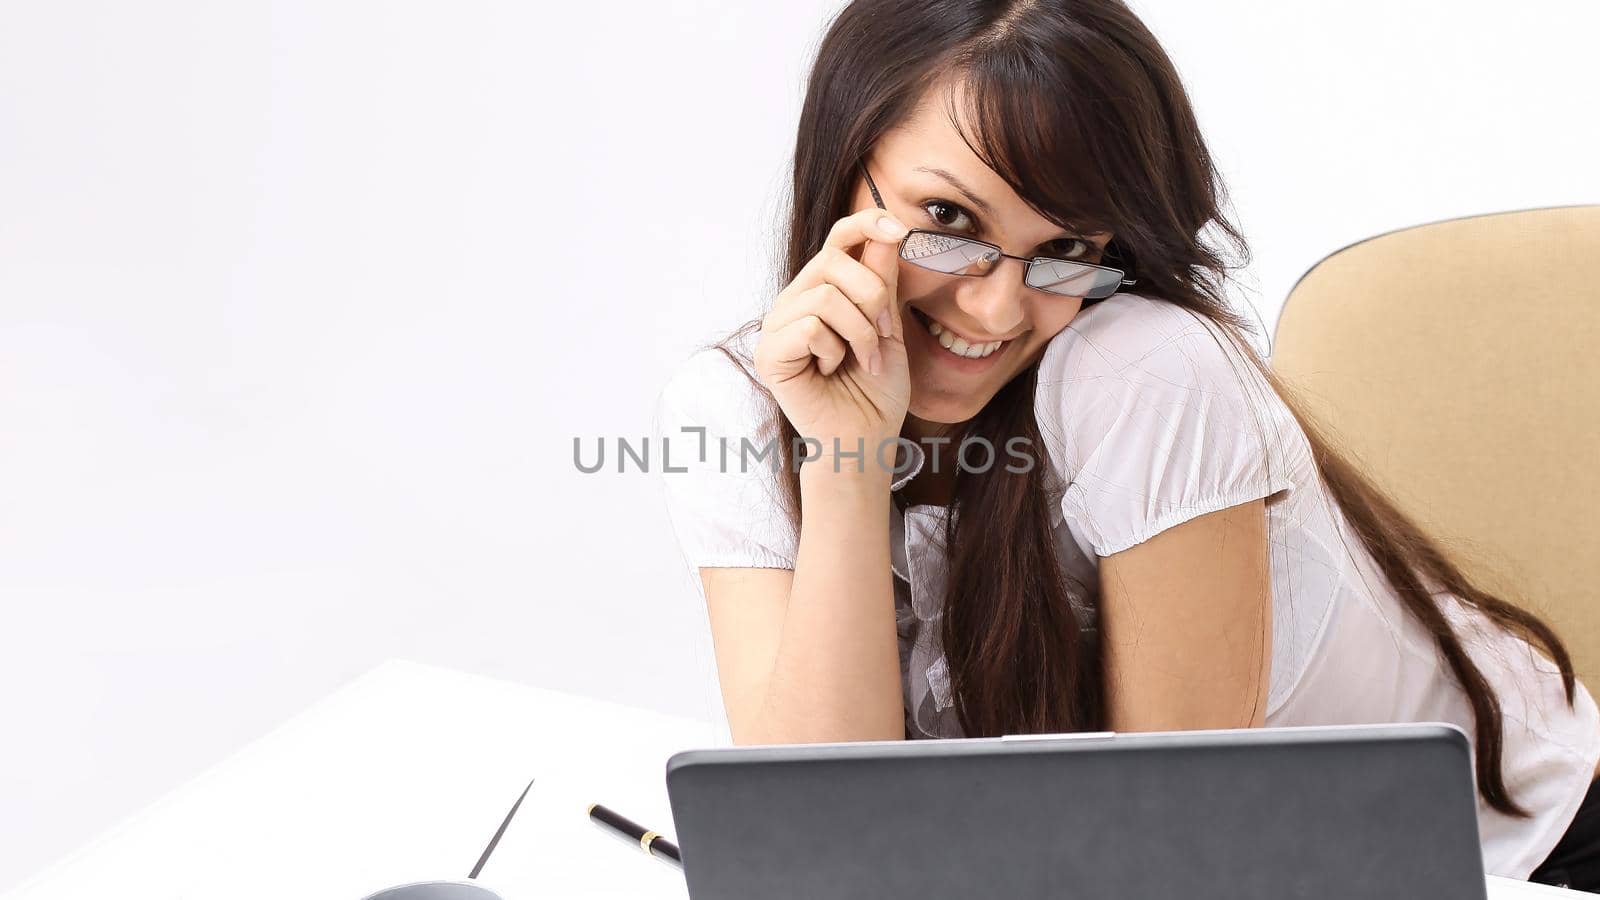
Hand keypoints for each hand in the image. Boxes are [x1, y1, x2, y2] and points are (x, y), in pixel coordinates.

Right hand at [754, 207, 911, 461]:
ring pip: (824, 296)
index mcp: (823, 289)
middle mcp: (795, 301)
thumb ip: (882, 281)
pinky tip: (829, 372)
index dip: (866, 223)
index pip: (838, 238)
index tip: (899, 229)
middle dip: (871, 297)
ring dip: (858, 331)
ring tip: (862, 360)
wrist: (865, 437)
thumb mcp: (888, 326)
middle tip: (884, 336)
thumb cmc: (876, 388)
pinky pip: (810, 327)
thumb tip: (887, 231)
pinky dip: (833, 351)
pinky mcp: (769, 353)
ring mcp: (778, 326)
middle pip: (832, 261)